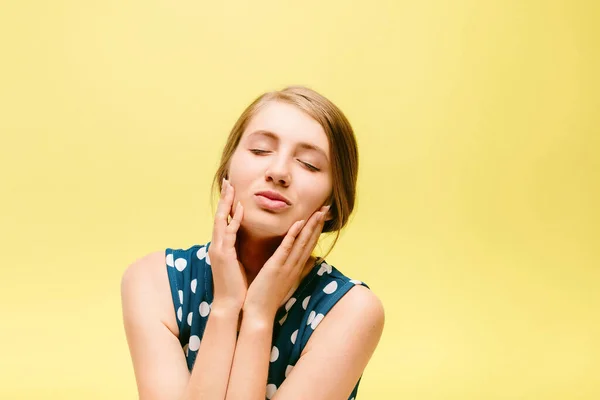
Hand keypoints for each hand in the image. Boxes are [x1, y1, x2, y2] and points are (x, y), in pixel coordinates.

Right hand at [207, 178, 246, 311]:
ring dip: (227, 203)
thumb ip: (238, 250)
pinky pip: (229, 233)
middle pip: (219, 215)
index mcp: (221, 247)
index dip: (227, 204)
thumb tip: (245, 242)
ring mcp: (219, 249)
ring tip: (231, 187)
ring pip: (221, 220)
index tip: (232, 190)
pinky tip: (240, 208)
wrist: (230, 305)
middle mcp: (217, 245)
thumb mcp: (237, 264)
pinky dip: (234, 220)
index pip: (223, 220)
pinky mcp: (224, 255)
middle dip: (224, 198)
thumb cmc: (237, 287)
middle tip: (228, 180)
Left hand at [243, 205, 329, 319]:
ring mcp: (287, 266)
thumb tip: (303, 263)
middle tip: (326, 208)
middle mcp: (295, 266)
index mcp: (295, 268)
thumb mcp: (282, 282)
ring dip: (310, 226)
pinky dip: (293, 235)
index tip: (321, 216)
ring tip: (318, 211)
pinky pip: (286, 248)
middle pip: (309, 241)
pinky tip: (299, 223)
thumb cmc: (267, 298)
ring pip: (302, 242)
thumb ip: (291, 270)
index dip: (315, 230)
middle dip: (318, 224)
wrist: (258, 314)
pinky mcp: (276, 267)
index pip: (308, 245)